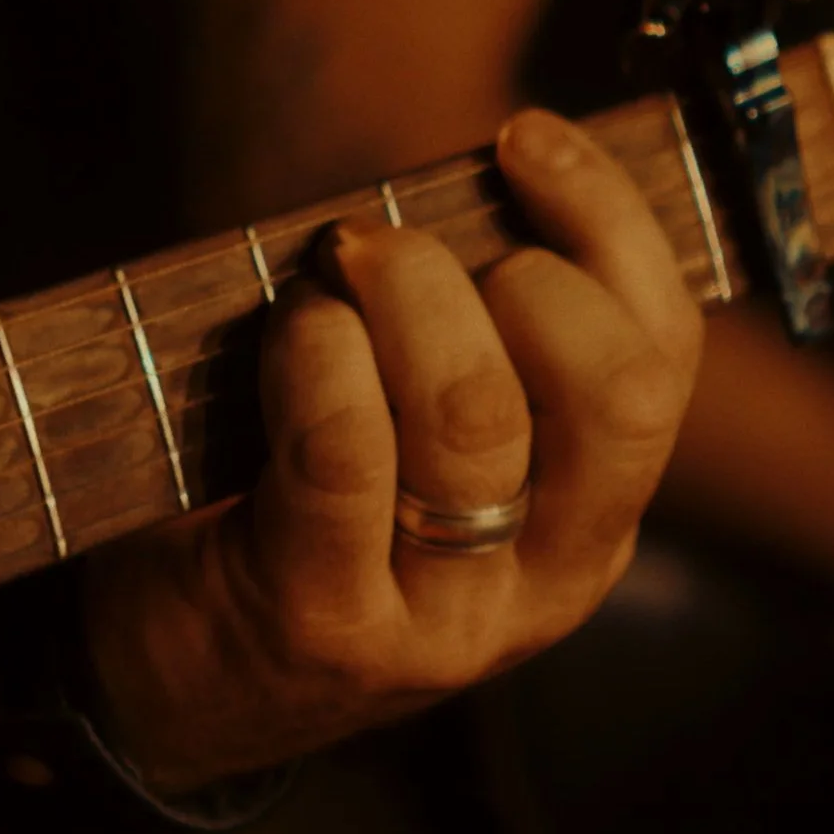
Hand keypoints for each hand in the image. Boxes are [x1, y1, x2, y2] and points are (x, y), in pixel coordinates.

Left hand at [80, 110, 703, 793]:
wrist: (171, 694)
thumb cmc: (294, 525)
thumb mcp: (420, 456)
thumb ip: (477, 350)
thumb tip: (480, 182)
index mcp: (590, 527)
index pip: (662, 363)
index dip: (612, 226)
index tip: (526, 139)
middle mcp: (544, 583)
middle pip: (607, 392)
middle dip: (514, 269)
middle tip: (396, 247)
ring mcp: (443, 618)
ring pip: (477, 414)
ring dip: (405, 299)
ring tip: (334, 273)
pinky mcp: (328, 623)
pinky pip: (348, 452)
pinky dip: (321, 358)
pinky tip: (294, 327)